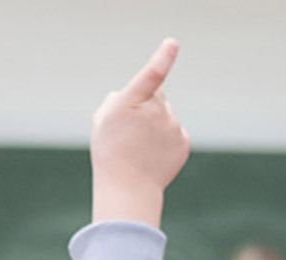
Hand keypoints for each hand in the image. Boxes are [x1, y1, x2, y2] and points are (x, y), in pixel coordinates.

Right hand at [90, 38, 189, 226]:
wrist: (128, 190)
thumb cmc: (109, 153)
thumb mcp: (102, 121)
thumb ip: (116, 99)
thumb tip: (130, 94)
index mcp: (132, 103)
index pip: (151, 75)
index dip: (162, 58)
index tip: (172, 44)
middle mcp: (156, 111)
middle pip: (157, 95)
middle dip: (146, 105)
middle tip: (129, 131)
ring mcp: (173, 126)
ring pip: (166, 114)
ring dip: (155, 125)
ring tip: (139, 147)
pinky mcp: (184, 141)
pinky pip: (175, 131)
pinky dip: (165, 140)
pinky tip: (152, 155)